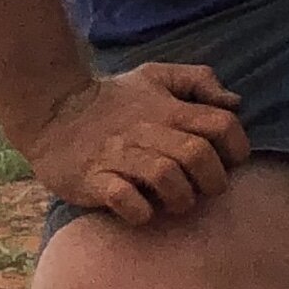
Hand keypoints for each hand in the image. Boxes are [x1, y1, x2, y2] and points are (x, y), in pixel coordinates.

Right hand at [29, 63, 250, 225]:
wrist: (51, 110)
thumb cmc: (114, 100)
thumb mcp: (157, 76)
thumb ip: (199, 81)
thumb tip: (234, 103)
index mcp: (169, 109)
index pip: (222, 125)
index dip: (237, 147)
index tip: (230, 162)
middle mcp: (147, 132)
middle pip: (197, 155)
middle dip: (213, 180)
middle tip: (206, 190)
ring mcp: (118, 156)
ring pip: (165, 176)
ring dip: (180, 197)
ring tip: (178, 203)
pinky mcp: (91, 179)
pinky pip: (123, 199)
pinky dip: (139, 211)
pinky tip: (142, 212)